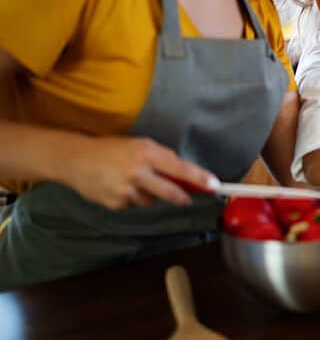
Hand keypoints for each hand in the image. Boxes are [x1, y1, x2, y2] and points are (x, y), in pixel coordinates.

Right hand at [64, 136, 215, 210]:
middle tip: (186, 197)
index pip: (180, 168)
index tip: (214, 186)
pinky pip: (133, 204)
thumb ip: (162, 160)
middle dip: (181, 197)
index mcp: (147, 152)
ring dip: (150, 195)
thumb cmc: (112, 150)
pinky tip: (118, 187)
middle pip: (170, 192)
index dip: (199, 178)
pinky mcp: (115, 203)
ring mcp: (125, 189)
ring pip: (152, 200)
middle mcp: (137, 171)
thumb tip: (186, 175)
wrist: (75, 159)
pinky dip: (131, 198)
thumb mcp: (140, 146)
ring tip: (133, 181)